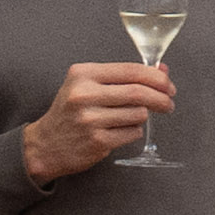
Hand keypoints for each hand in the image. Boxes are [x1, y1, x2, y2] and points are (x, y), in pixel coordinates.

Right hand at [18, 59, 173, 182]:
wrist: (46, 144)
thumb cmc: (70, 112)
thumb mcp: (88, 85)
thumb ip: (123, 77)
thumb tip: (161, 70)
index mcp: (83, 75)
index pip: (131, 70)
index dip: (156, 77)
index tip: (168, 85)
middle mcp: (84, 95)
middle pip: (139, 92)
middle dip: (161, 98)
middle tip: (168, 103)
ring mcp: (90, 119)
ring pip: (139, 114)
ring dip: (142, 117)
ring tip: (129, 118)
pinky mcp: (97, 141)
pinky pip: (133, 133)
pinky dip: (133, 131)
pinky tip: (119, 130)